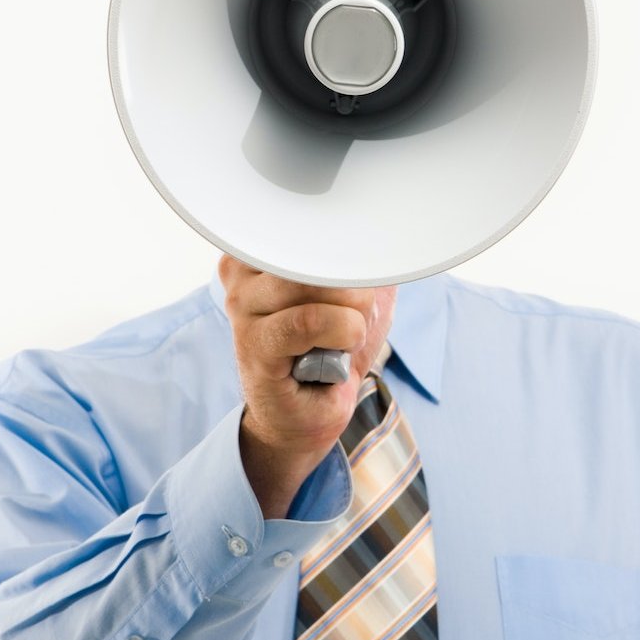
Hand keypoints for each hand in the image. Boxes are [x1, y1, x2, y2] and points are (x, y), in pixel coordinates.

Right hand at [218, 256, 396, 518]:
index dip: (348, 251)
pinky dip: (341, 333)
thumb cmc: (330, 351)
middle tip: (356, 317)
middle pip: (318, 255)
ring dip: (352, 316)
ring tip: (346, 337)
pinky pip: (309, 321)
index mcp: (263, 252)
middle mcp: (243, 274)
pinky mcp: (256, 346)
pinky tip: (341, 350)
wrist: (307, 413)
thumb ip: (366, 260)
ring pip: (317, 288)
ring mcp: (244, 309)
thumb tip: (395, 233)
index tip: (361, 273)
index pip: (313, 226)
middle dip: (356, 289)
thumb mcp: (358, 295)